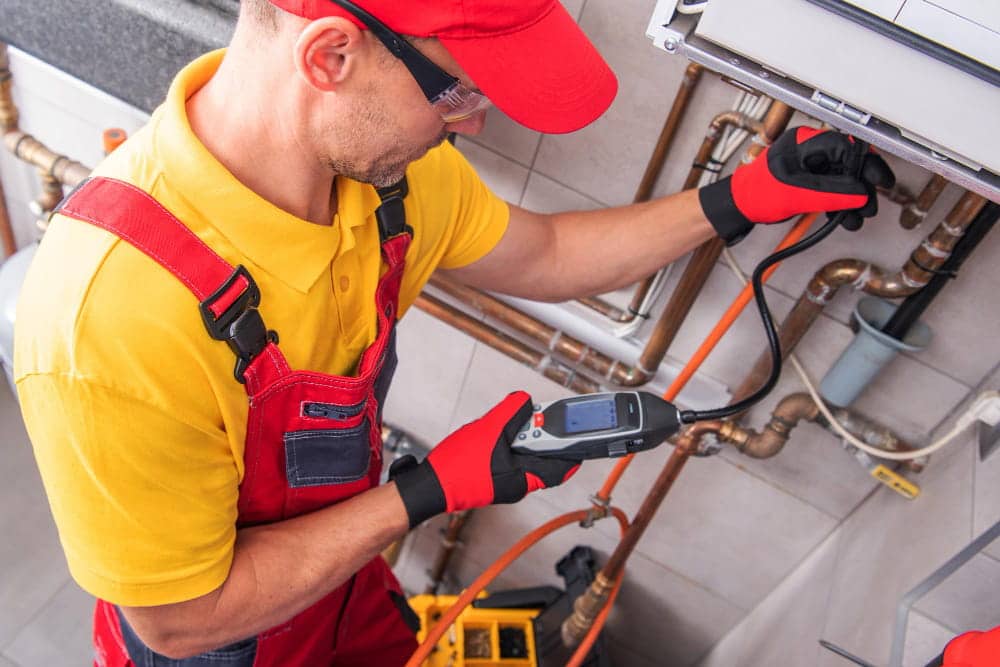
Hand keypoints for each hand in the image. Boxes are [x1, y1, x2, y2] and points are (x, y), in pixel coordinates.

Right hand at [389, 391, 581, 527]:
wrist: (429, 486)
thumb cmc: (456, 467)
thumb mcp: (488, 429)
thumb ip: (510, 412)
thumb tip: (524, 401)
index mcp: (523, 478)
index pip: (560, 467)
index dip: (571, 450)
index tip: (578, 434)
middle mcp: (517, 484)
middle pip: (540, 458)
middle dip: (537, 435)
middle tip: (530, 417)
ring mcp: (503, 483)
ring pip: (522, 457)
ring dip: (517, 438)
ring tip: (503, 424)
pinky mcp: (491, 480)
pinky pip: (507, 459)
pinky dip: (504, 445)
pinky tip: (490, 435)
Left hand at [698, 126, 895, 242]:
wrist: (738, 206)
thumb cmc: (755, 194)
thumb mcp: (795, 195)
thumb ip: (830, 194)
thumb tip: (859, 194)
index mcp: (804, 143)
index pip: (846, 147)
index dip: (866, 164)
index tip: (879, 181)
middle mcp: (809, 150)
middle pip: (849, 163)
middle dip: (860, 187)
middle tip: (867, 208)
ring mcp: (809, 164)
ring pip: (843, 178)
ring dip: (852, 199)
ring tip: (854, 218)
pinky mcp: (809, 179)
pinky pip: (834, 188)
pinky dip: (840, 203)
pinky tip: (842, 217)